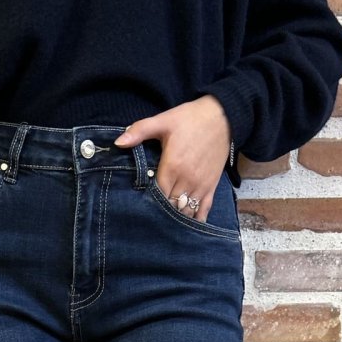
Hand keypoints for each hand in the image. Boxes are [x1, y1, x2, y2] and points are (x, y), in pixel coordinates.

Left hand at [114, 95, 231, 221]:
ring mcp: (200, 185)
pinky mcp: (211, 186)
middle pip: (169, 206)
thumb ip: (139, 131)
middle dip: (159, 211)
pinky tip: (186, 225)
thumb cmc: (191, 118)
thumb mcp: (163, 120)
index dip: (147, 202)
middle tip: (149, 215)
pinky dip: (195, 219)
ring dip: (175, 217)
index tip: (139, 204)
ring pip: (185, 211)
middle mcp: (186, 180)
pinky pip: (204, 210)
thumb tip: (118, 142)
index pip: (156, 195)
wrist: (223, 116)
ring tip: (164, 221)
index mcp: (172, 167)